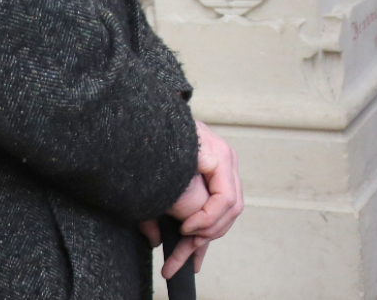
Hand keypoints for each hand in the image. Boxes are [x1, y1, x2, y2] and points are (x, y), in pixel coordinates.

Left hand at [139, 120, 243, 277]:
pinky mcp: (206, 183)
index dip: (208, 218)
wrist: (145, 118)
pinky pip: (211, 213)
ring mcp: (219, 173)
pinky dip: (201, 236)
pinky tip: (192, 258)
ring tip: (179, 259)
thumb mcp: (170, 163)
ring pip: (224, 216)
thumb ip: (183, 195)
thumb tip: (187, 227)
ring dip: (203, 239)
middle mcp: (224, 165)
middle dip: (207, 233)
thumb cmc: (156, 134)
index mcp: (220, 157)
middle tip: (183, 247)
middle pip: (230, 209)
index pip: (227, 199)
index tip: (185, 227)